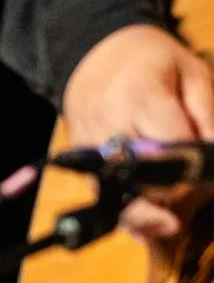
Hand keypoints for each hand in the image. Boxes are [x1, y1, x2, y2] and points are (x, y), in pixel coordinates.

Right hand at [60, 24, 213, 241]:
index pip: (171, 150)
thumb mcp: (193, 76)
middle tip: (189, 209)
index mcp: (140, 98)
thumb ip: (207, 117)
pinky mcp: (81, 164)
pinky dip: (131, 213)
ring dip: (148, 217)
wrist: (95, 56)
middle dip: (173, 201)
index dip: (197, 171)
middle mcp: (108, 127)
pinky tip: (153, 221)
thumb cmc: (153, 63)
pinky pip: (106, 197)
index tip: (210, 178)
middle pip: (140, 181)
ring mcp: (89, 148)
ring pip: (117, 198)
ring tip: (171, 225)